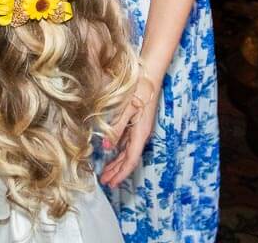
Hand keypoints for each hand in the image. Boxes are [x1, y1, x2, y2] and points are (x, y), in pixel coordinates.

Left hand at [100, 69, 160, 186]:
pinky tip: (113, 152)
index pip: (131, 160)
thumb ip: (116, 128)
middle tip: (106, 182)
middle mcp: (142, 134)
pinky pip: (129, 142)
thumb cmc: (139, 88)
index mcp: (141, 133)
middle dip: (118, 172)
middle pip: (130, 159)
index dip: (121, 173)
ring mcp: (141, 128)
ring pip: (129, 151)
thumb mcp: (126, 108)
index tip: (111, 183)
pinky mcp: (139, 122)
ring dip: (118, 163)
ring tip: (107, 172)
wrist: (151, 74)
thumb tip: (106, 147)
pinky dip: (121, 151)